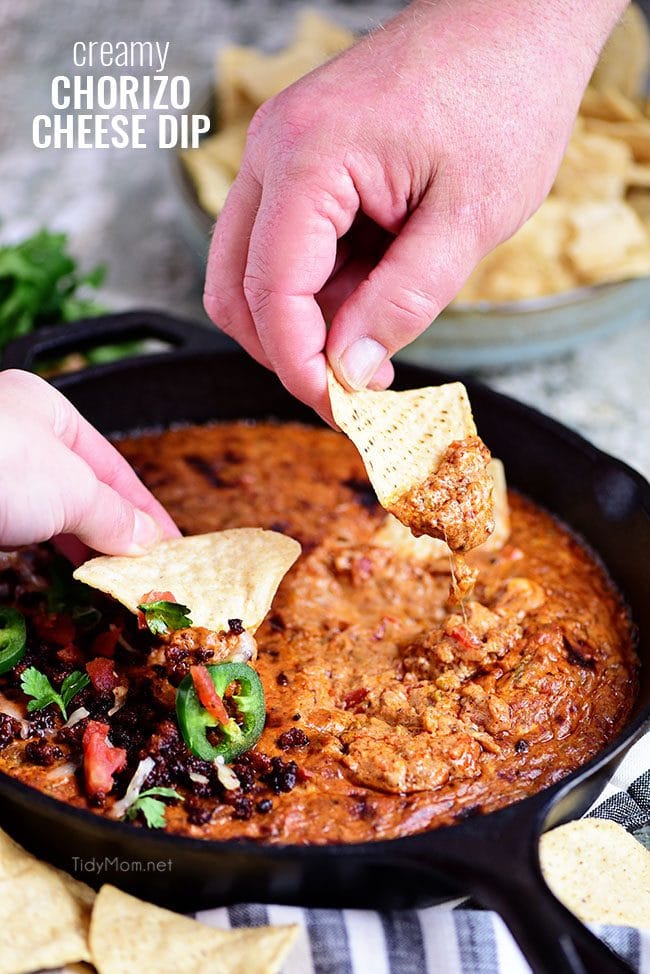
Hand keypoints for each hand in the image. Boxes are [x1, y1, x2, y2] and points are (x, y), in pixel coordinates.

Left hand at [0, 370, 179, 559]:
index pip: (114, 465)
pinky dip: (50, 552)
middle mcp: (18, 437)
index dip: (148, 508)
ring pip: (52, 513)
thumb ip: (113, 514)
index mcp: (47, 411)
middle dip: (117, 528)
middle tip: (147, 567)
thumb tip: (146, 539)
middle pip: (84, 489)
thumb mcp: (71, 489)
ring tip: (114, 574)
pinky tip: (67, 570)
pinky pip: (24, 530)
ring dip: (85, 546)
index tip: (172, 543)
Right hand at [204, 0, 624, 420]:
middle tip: (352, 389)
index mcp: (308, 159)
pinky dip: (317, 290)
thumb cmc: (502, 99)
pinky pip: (283, 247)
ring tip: (374, 340)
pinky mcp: (298, 162)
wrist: (513, 20)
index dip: (298, 365)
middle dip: (286, 351)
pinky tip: (371, 295)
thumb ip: (402, 302)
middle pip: (235, 289)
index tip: (340, 409)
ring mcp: (279, 153)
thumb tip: (349, 370)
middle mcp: (273, 152)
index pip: (270, 291)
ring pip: (251, 273)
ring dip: (302, 323)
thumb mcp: (467, 220)